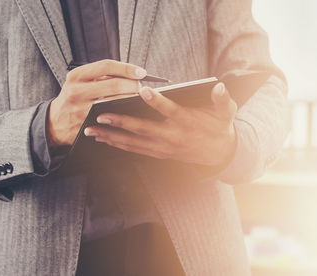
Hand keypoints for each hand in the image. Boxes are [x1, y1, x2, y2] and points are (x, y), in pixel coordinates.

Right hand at [48, 60, 145, 145]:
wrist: (55, 122)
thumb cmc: (72, 98)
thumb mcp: (79, 82)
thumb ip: (100, 76)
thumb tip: (131, 73)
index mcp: (76, 76)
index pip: (106, 66)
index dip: (127, 68)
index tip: (141, 72)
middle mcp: (77, 91)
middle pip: (114, 84)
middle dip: (133, 85)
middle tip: (140, 87)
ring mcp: (81, 109)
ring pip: (115, 102)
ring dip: (131, 99)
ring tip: (137, 98)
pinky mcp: (87, 124)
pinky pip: (112, 117)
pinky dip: (124, 113)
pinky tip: (129, 111)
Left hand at [84, 83, 237, 165]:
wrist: (219, 153)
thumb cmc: (219, 126)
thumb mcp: (225, 112)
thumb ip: (223, 100)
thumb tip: (220, 86)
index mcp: (186, 122)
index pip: (169, 110)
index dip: (157, 101)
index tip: (144, 90)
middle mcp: (171, 136)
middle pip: (142, 129)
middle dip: (120, 122)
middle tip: (100, 116)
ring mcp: (162, 147)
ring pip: (132, 143)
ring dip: (110, 137)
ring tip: (91, 131)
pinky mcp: (157, 153)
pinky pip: (134, 149)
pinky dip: (117, 144)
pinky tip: (102, 139)